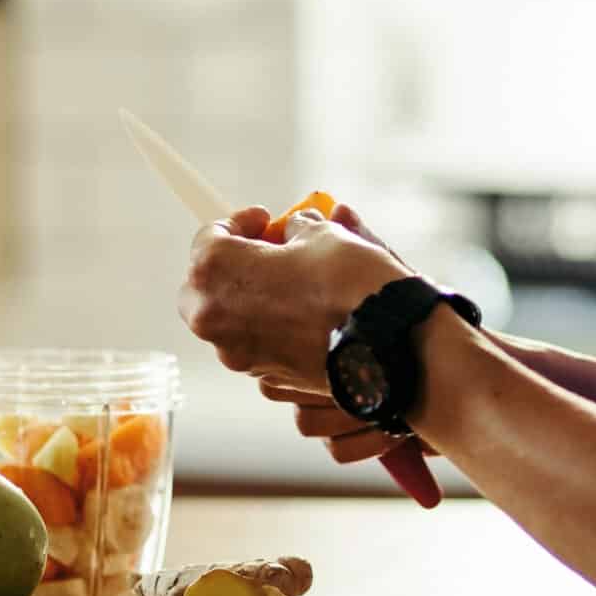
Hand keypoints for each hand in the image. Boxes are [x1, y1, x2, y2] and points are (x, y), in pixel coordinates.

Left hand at [178, 200, 408, 407]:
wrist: (390, 345)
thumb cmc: (351, 282)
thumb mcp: (322, 234)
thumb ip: (295, 230)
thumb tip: (293, 231)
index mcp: (215, 270)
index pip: (209, 236)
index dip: (240, 222)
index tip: (265, 220)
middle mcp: (213, 316)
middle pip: (205, 284)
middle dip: (234, 265)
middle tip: (269, 251)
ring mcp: (236, 352)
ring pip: (228, 319)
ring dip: (251, 297)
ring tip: (293, 283)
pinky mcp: (265, 375)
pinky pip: (255, 344)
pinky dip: (270, 327)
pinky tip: (306, 315)